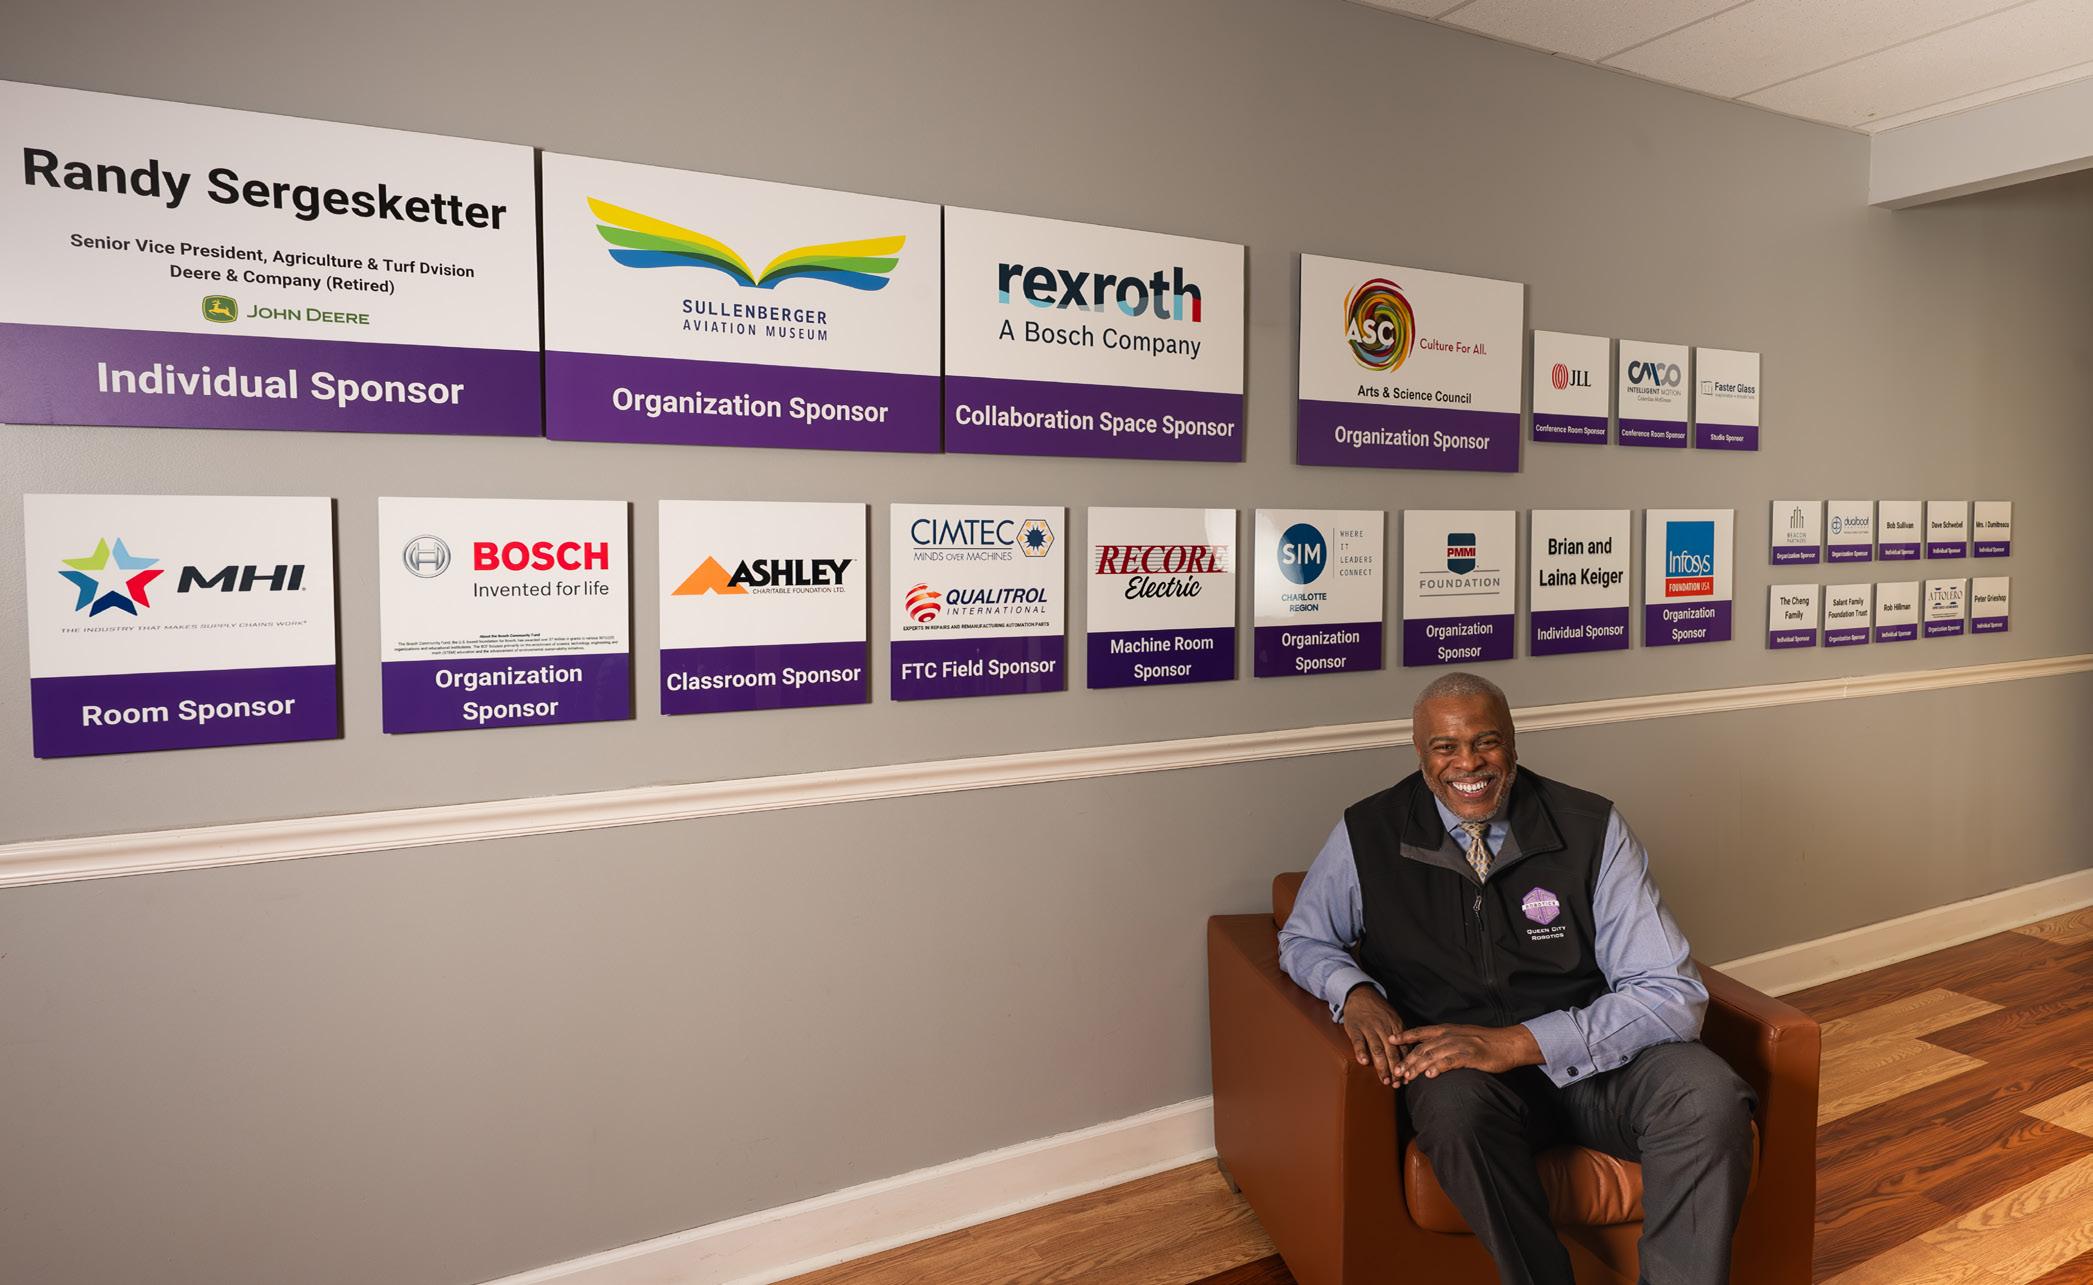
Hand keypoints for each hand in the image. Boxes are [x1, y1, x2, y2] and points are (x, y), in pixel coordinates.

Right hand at [1339, 984, 1405, 1086]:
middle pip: (1391, 1051)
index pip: (1403, 1049)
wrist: (1360, 994)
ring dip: (1381, 1065)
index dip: (1405, 1065)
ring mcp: (1369, 1027)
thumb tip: (1408, 1058)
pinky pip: (1358, 1041)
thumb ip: (1400, 1037)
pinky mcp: (1355, 1027)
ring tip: (1384, 1079)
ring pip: (1377, 1048)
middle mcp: (1384, 1028)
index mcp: (1396, 1027)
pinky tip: (1364, 1062)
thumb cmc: (1379, 1011)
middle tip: (1396, 1084)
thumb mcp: (1393, 1020)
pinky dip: (1361, 1051)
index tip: (1406, 1079)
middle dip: (1395, 1069)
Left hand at [1390, 1023, 1543, 1082]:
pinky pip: (1451, 1061)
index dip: (1405, 1036)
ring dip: (1418, 1067)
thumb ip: (1445, 1042)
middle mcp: (1450, 1035)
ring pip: (1433, 1055)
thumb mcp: (1461, 1036)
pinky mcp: (1470, 1055)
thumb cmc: (1485, 1042)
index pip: (1421, 1032)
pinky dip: (1440, 1067)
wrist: (1508, 1043)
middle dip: (1407, 1060)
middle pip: (1423, 1047)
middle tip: (1396, 1071)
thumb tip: (1430, 1052)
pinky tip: (1431, 1075)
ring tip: (1408, 1076)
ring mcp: (1460, 1044)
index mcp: (1447, 1030)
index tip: (1390, 1039)